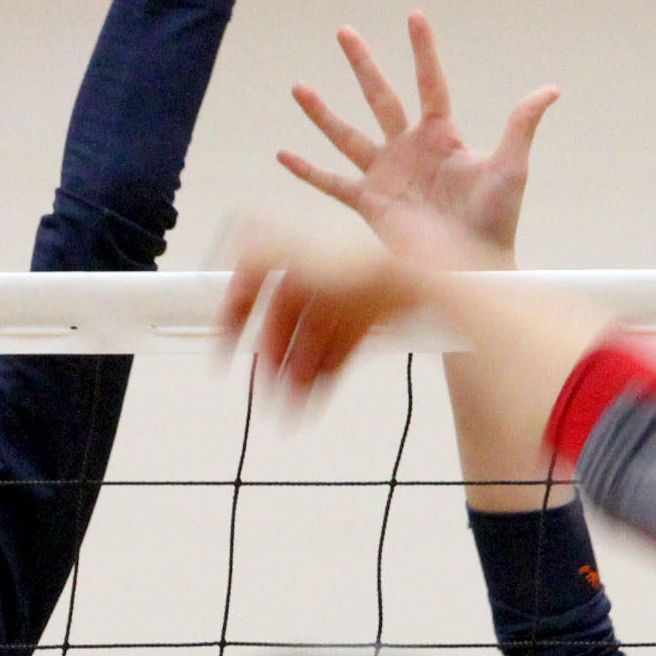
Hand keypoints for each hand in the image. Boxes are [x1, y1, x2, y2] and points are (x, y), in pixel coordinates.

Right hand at [221, 222, 445, 396]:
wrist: (429, 286)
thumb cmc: (371, 271)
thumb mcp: (300, 264)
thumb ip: (258, 257)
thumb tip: (232, 251)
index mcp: (304, 249)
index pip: (257, 275)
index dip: (237, 309)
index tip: (225, 342)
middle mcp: (326, 269)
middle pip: (286, 316)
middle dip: (271, 358)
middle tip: (262, 390)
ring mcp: (352, 291)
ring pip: (312, 337)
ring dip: (296, 374)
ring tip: (289, 407)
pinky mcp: (376, 312)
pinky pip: (341, 345)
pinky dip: (325, 370)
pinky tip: (314, 395)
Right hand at [280, 13, 558, 262]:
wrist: (471, 270)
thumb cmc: (495, 222)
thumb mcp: (511, 168)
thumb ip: (521, 125)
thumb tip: (551, 89)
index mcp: (441, 137)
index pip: (430, 84)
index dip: (423, 51)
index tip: (414, 17)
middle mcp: (409, 151)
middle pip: (380, 97)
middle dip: (362, 64)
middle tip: (344, 31)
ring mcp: (386, 176)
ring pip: (347, 135)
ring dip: (322, 113)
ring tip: (299, 87)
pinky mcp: (369, 204)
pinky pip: (332, 184)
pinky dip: (308, 171)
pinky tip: (284, 154)